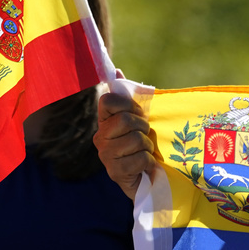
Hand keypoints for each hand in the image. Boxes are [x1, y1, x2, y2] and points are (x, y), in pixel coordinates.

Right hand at [94, 76, 158, 201]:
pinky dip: (149, 163)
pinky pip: (140, 158)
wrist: (148, 179)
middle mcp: (100, 137)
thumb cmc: (143, 146)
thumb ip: (128, 97)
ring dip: (147, 148)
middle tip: (144, 138)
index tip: (138, 116)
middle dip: (143, 129)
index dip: (129, 106)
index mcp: (104, 121)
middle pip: (126, 120)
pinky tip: (144, 167)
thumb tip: (116, 70)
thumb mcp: (138, 119)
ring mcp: (105, 156)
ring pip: (136, 139)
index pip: (109, 101)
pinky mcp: (115, 172)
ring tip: (144, 153)